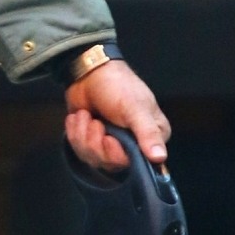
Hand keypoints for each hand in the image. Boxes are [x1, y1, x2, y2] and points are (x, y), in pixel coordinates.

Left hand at [64, 59, 169, 173]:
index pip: (136, 163)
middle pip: (110, 163)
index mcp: (151, 136)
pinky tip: (80, 116)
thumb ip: (148, 134)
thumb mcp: (135, 108)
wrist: (89, 71)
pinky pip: (79, 150)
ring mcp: (111, 143)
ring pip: (92, 158)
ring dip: (83, 135)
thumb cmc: (117, 85)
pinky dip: (75, 132)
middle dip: (95, 143)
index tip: (109, 138)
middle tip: (96, 122)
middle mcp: (133, 143)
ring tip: (87, 115)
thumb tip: (160, 158)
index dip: (117, 154)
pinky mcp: (92, 140)